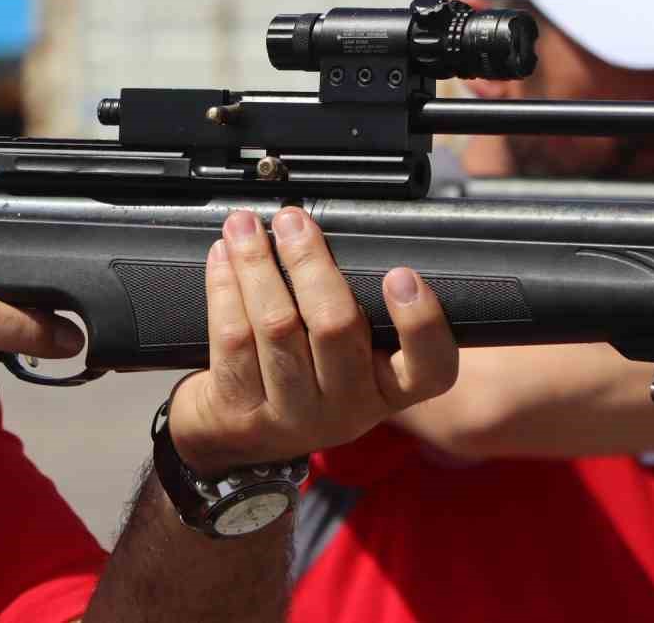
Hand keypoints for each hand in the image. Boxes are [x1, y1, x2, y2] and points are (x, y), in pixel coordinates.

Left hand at [168, 207, 457, 473]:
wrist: (234, 434)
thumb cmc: (299, 374)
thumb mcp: (345, 356)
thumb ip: (353, 305)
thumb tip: (325, 231)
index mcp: (387, 390)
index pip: (431, 369)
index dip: (421, 323)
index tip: (401, 273)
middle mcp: (346, 408)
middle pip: (335, 327)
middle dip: (310, 262)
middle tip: (292, 220)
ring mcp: (292, 413)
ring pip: (276, 325)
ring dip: (258, 264)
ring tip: (244, 226)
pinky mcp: (242, 409)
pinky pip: (232, 336)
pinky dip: (225, 287)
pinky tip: (222, 258)